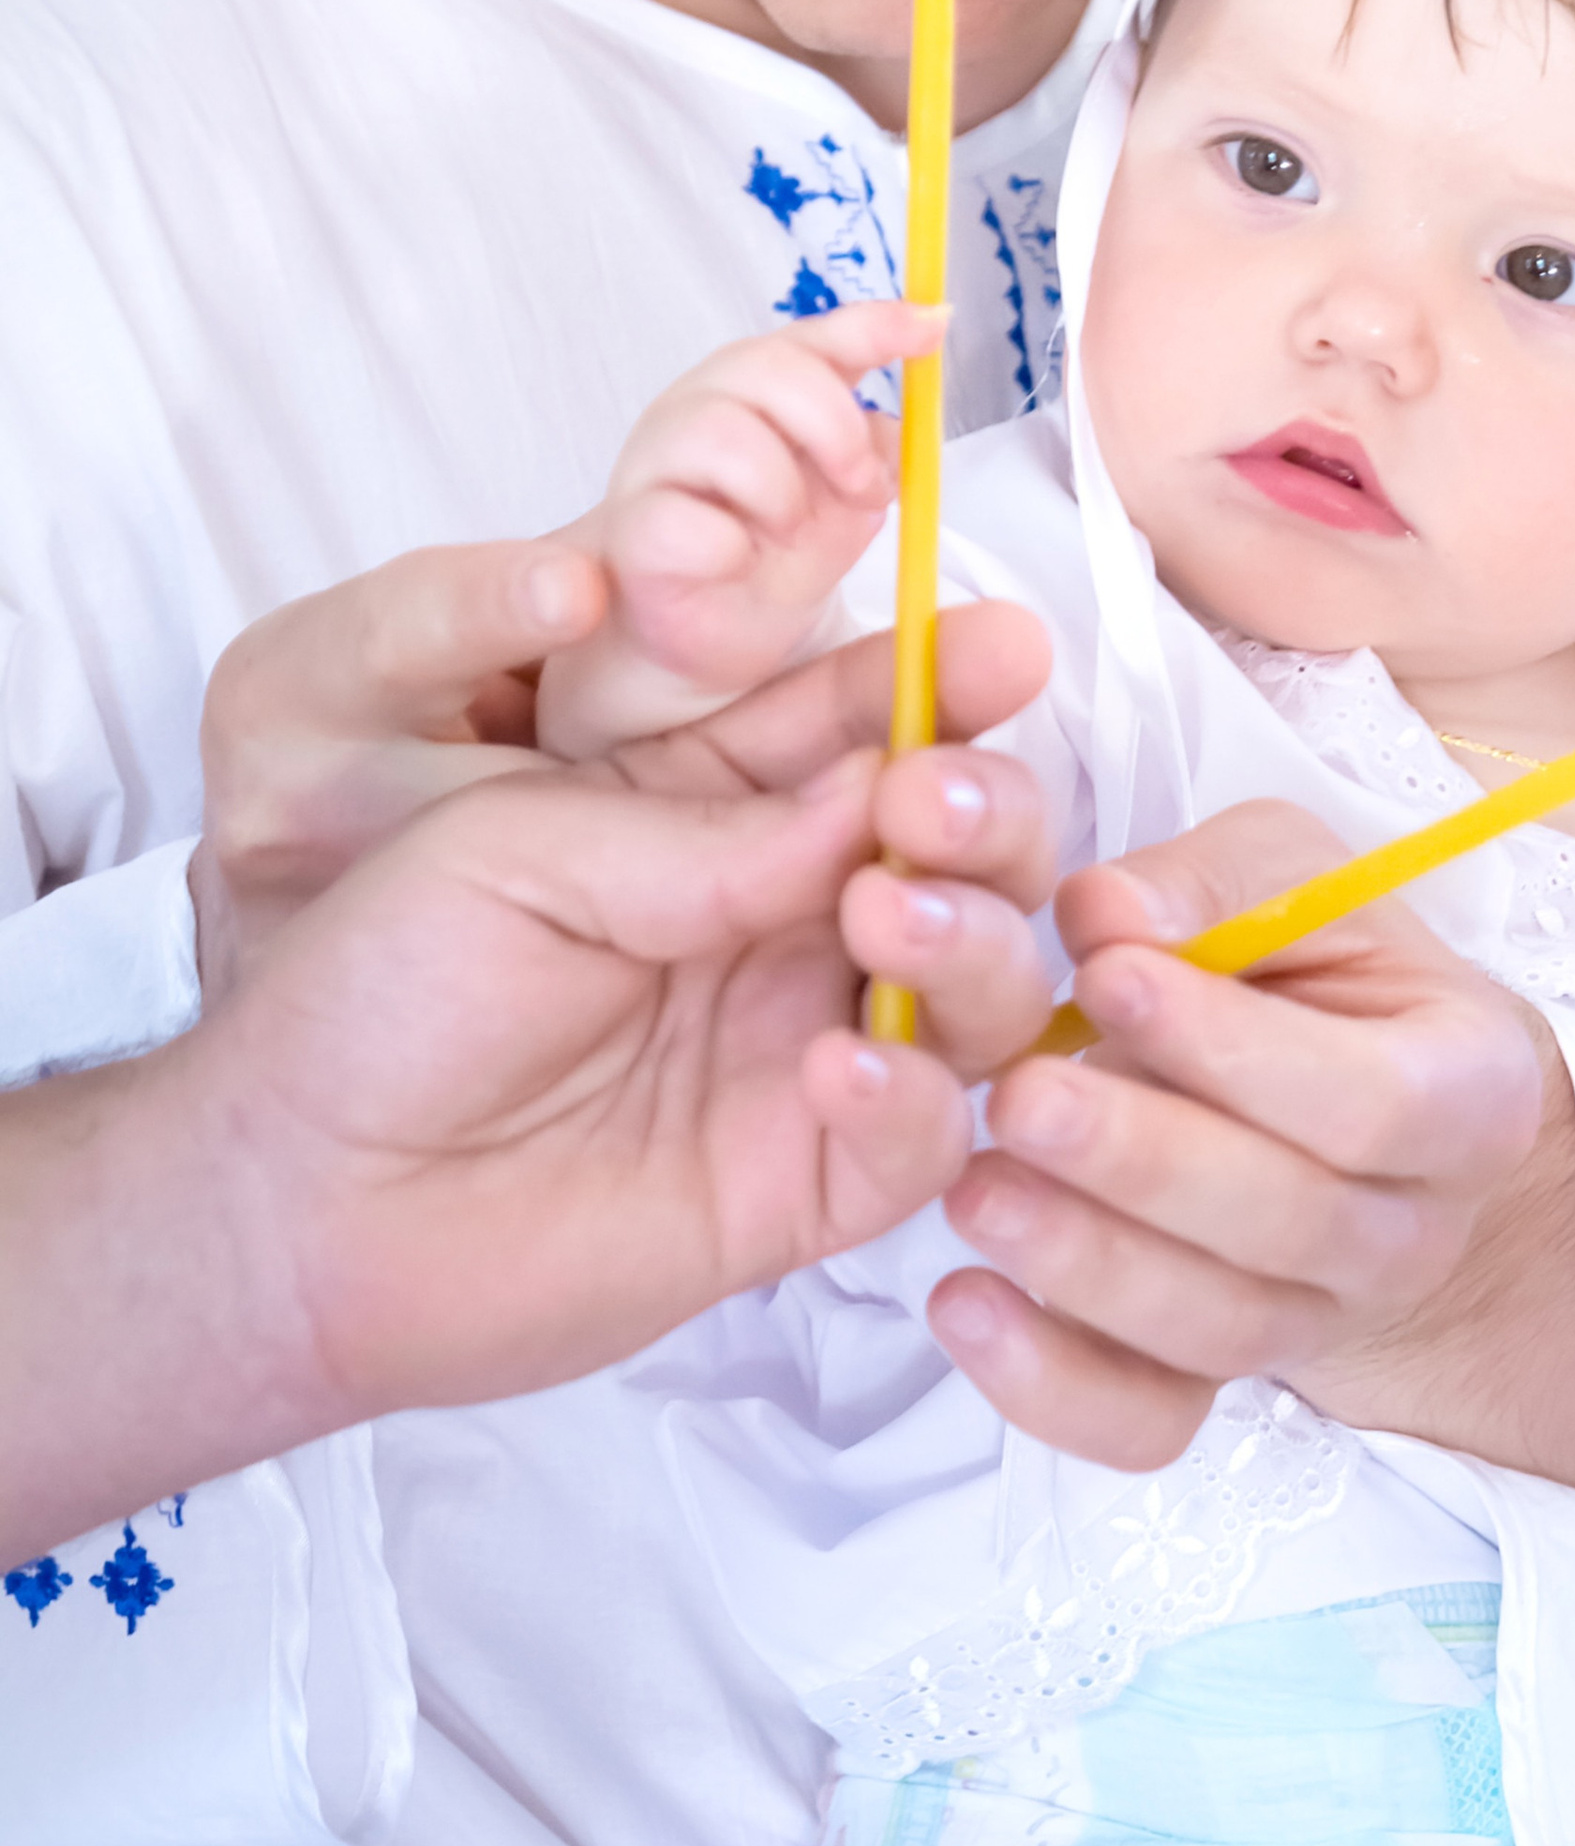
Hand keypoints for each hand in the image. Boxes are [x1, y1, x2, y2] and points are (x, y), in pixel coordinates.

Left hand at [6, 617, 1059, 1555]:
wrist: (304, 1197)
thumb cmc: (375, 997)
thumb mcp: (519, 854)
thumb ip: (704, 832)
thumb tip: (883, 792)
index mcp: (709, 814)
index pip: (860, 734)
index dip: (936, 687)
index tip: (999, 648)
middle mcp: (785, 922)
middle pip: (961, 852)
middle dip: (984, 808)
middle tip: (937, 796)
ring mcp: (810, 1046)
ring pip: (983, 983)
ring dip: (973, 935)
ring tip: (888, 913)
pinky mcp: (815, 1181)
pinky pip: (928, 1134)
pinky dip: (915, 1094)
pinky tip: (841, 1066)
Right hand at [541, 305, 936, 761]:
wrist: (700, 634)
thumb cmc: (768, 553)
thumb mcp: (839, 500)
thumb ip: (870, 456)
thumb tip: (900, 432)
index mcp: (759, 391)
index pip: (813, 339)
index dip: (871, 326)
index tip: (932, 328)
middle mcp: (702, 408)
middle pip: (766, 369)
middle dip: (833, 428)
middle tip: (861, 490)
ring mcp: (657, 463)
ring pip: (720, 435)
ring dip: (779, 493)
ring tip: (787, 533)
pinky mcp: (633, 530)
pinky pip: (678, 520)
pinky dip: (727, 544)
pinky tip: (736, 559)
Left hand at [930, 801, 1546, 1469]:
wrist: (1350, 1106)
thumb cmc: (1321, 974)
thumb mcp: (1295, 882)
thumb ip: (1209, 887)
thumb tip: (1106, 919)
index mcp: (1466, 1093)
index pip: (1366, 1103)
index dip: (1231, 1050)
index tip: (1107, 978)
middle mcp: (1410, 1230)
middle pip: (1287, 1225)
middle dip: (1140, 1163)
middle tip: (1017, 1095)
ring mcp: (1320, 1320)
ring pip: (1216, 1329)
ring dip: (1083, 1265)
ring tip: (973, 1188)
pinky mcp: (1221, 1379)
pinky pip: (1147, 1421)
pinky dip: (1048, 1385)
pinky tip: (964, 1304)